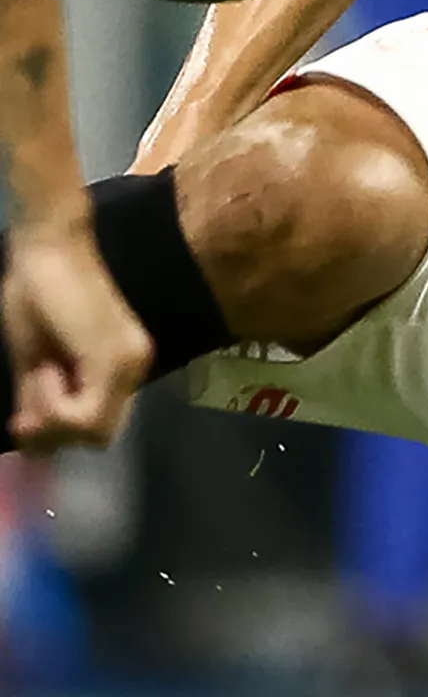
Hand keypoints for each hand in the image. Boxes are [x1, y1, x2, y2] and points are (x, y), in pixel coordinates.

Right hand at [4, 222, 150, 450]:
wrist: (45, 247)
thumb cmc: (36, 296)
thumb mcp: (33, 362)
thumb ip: (38, 404)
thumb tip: (32, 450)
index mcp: (120, 369)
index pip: (97, 429)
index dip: (58, 434)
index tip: (22, 422)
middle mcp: (135, 368)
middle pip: (98, 437)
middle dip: (55, 429)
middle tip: (29, 397)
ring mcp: (131, 362)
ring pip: (93, 430)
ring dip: (54, 413)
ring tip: (42, 370)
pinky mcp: (116, 355)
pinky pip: (87, 412)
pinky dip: (55, 402)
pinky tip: (45, 368)